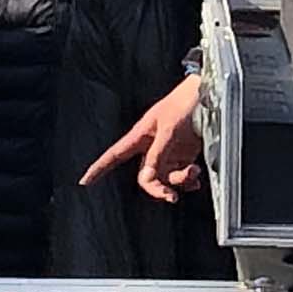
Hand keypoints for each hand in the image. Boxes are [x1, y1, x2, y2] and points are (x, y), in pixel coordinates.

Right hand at [81, 74, 207, 202]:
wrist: (208, 94)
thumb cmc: (184, 104)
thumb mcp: (169, 130)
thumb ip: (158, 155)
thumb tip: (147, 179)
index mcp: (140, 136)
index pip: (115, 155)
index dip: (99, 168)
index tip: (84, 182)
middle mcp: (151, 146)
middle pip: (145, 177)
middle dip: (158, 189)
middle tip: (171, 197)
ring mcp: (168, 152)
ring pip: (166, 178)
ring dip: (179, 182)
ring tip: (194, 173)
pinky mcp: (183, 155)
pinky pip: (180, 176)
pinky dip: (188, 181)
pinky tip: (195, 180)